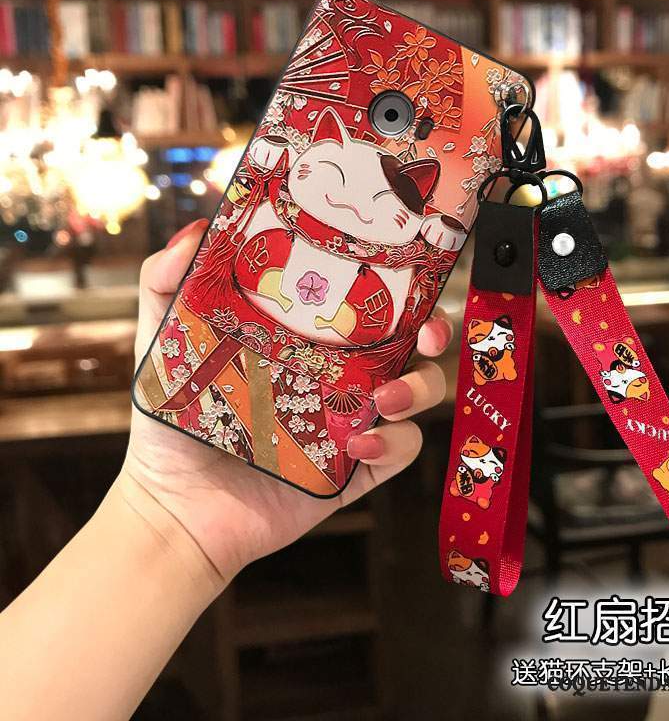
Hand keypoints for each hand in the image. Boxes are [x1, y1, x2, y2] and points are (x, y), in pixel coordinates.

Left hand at [122, 219, 452, 587]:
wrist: (174, 506)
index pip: (371, 302)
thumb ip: (165, 281)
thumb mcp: (163, 340)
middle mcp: (343, 375)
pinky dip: (394, 445)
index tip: (410, 272)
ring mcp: (353, 422)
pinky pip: (399, 452)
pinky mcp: (355, 470)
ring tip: (384, 399)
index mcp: (312, 339)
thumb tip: (193, 231)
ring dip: (419, 390)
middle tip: (426, 334)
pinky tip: (360, 444)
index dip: (403, 285)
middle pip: (414, 344)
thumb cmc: (172, 420)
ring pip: (420, 396)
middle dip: (437, 333)